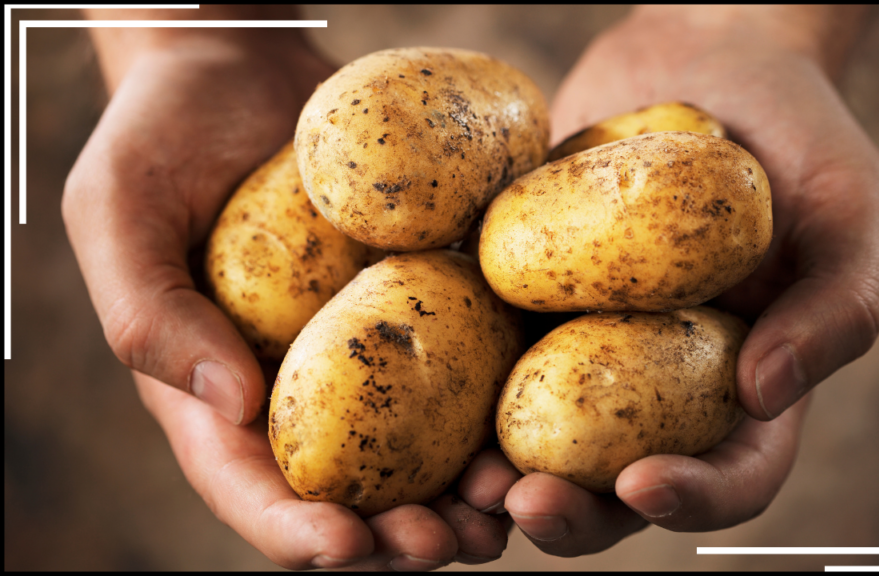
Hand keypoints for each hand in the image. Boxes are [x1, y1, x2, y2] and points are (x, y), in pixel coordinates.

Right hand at [64, 24, 511, 568]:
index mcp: (216, 391)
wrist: (243, 68)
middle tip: (450, 542)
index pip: (250, 486)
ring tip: (509, 505)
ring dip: (465, 492)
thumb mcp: (117, 210)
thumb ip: (150, 312)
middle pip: (350, 490)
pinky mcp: (420, 305)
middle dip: (399, 534)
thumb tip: (230, 406)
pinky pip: (463, 366)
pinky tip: (535, 420)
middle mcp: (298, 388)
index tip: (347, 544)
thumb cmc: (162, 134)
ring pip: (420, 449)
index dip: (295, 530)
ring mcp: (366, 352)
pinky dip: (498, 406)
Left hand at [496, 6, 878, 554]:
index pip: (733, 473)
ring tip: (464, 480)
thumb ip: (837, 306)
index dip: (694, 499)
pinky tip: (419, 388)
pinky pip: (484, 351)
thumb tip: (764, 394)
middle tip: (524, 503)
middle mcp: (661, 382)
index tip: (644, 484)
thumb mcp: (853, 208)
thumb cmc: (797, 132)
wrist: (705, 59)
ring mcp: (584, 345)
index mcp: (746, 382)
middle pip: (618, 485)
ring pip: (540, 439)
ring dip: (499, 477)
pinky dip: (453, 386)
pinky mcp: (525, 299)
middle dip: (574, 513)